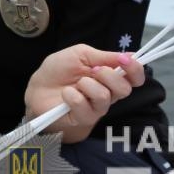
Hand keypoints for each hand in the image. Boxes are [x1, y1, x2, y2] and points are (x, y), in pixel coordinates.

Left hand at [24, 45, 143, 138]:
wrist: (38, 87)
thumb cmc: (59, 70)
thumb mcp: (80, 54)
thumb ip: (104, 56)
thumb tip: (130, 55)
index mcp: (110, 77)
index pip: (135, 78)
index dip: (135, 70)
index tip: (125, 60)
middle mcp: (108, 94)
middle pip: (125, 89)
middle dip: (109, 75)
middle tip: (93, 70)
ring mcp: (96, 108)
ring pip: (104, 97)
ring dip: (87, 85)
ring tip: (76, 83)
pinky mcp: (83, 119)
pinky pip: (85, 107)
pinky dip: (72, 95)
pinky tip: (66, 94)